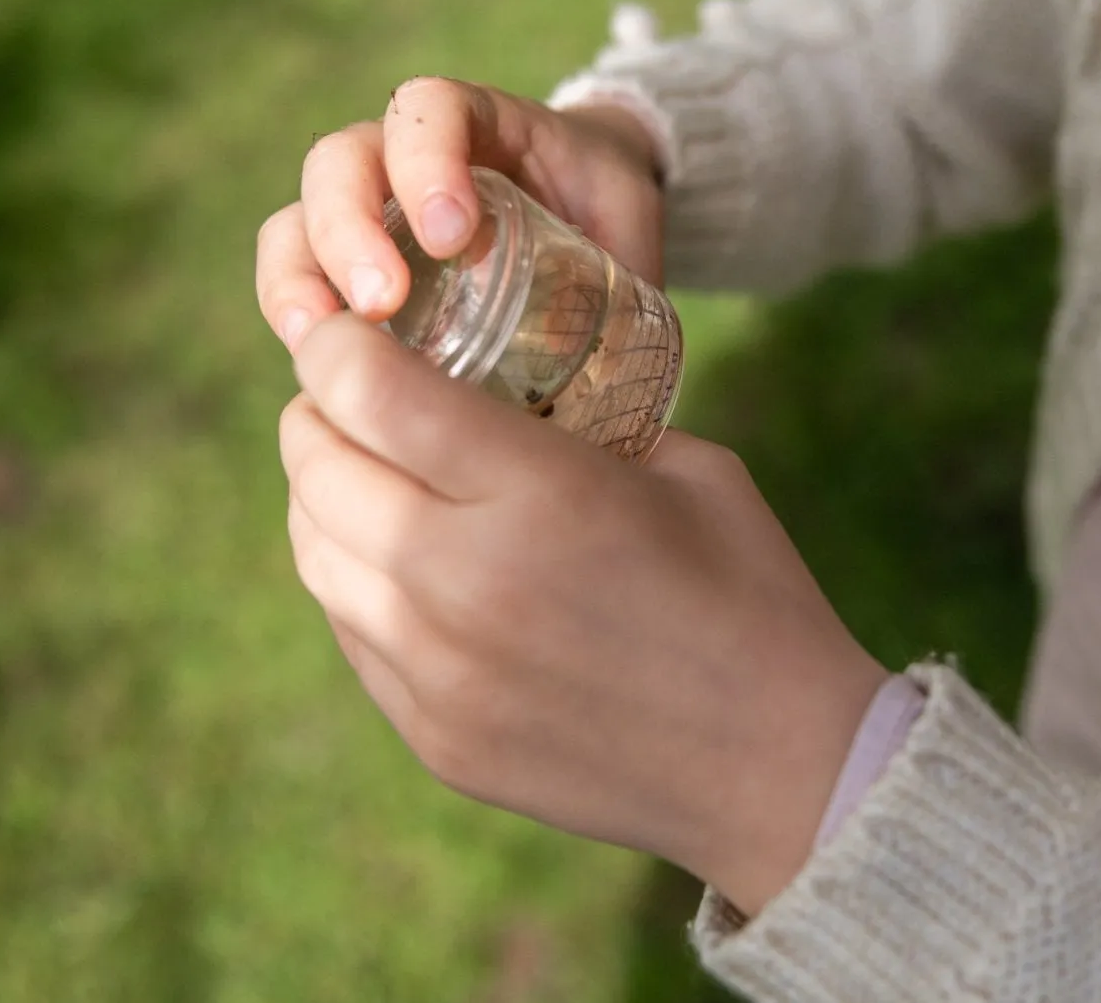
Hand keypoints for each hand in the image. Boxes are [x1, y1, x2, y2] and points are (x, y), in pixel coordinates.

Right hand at [257, 77, 663, 352]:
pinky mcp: (347, 264)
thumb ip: (625, 265)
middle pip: (341, 159)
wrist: (585, 205)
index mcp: (476, 120)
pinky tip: (313, 363)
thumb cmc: (603, 205)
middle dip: (350, 228)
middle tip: (382, 302)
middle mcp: (402, 153)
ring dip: (300, 276)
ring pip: (299, 218)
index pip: (427, 109)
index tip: (453, 236)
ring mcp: (365, 208)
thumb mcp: (627, 219)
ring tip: (322, 339)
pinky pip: (296, 276)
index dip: (425, 161)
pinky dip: (294, 314)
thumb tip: (615, 363)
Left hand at [280, 313, 888, 916]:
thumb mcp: (683, 469)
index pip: (371, 395)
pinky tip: (405, 564)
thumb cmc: (749, 594)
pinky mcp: (436, 737)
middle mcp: (466, 582)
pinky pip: (353, 636)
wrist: (782, 767)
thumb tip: (504, 389)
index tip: (342, 333)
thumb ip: (579, 422)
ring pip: (317, 558)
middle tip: (343, 397)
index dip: (335, 348)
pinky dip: (359, 583)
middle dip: (318, 417)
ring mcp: (440, 672)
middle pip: (319, 472)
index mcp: (539, 493)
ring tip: (363, 474)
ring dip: (325, 501)